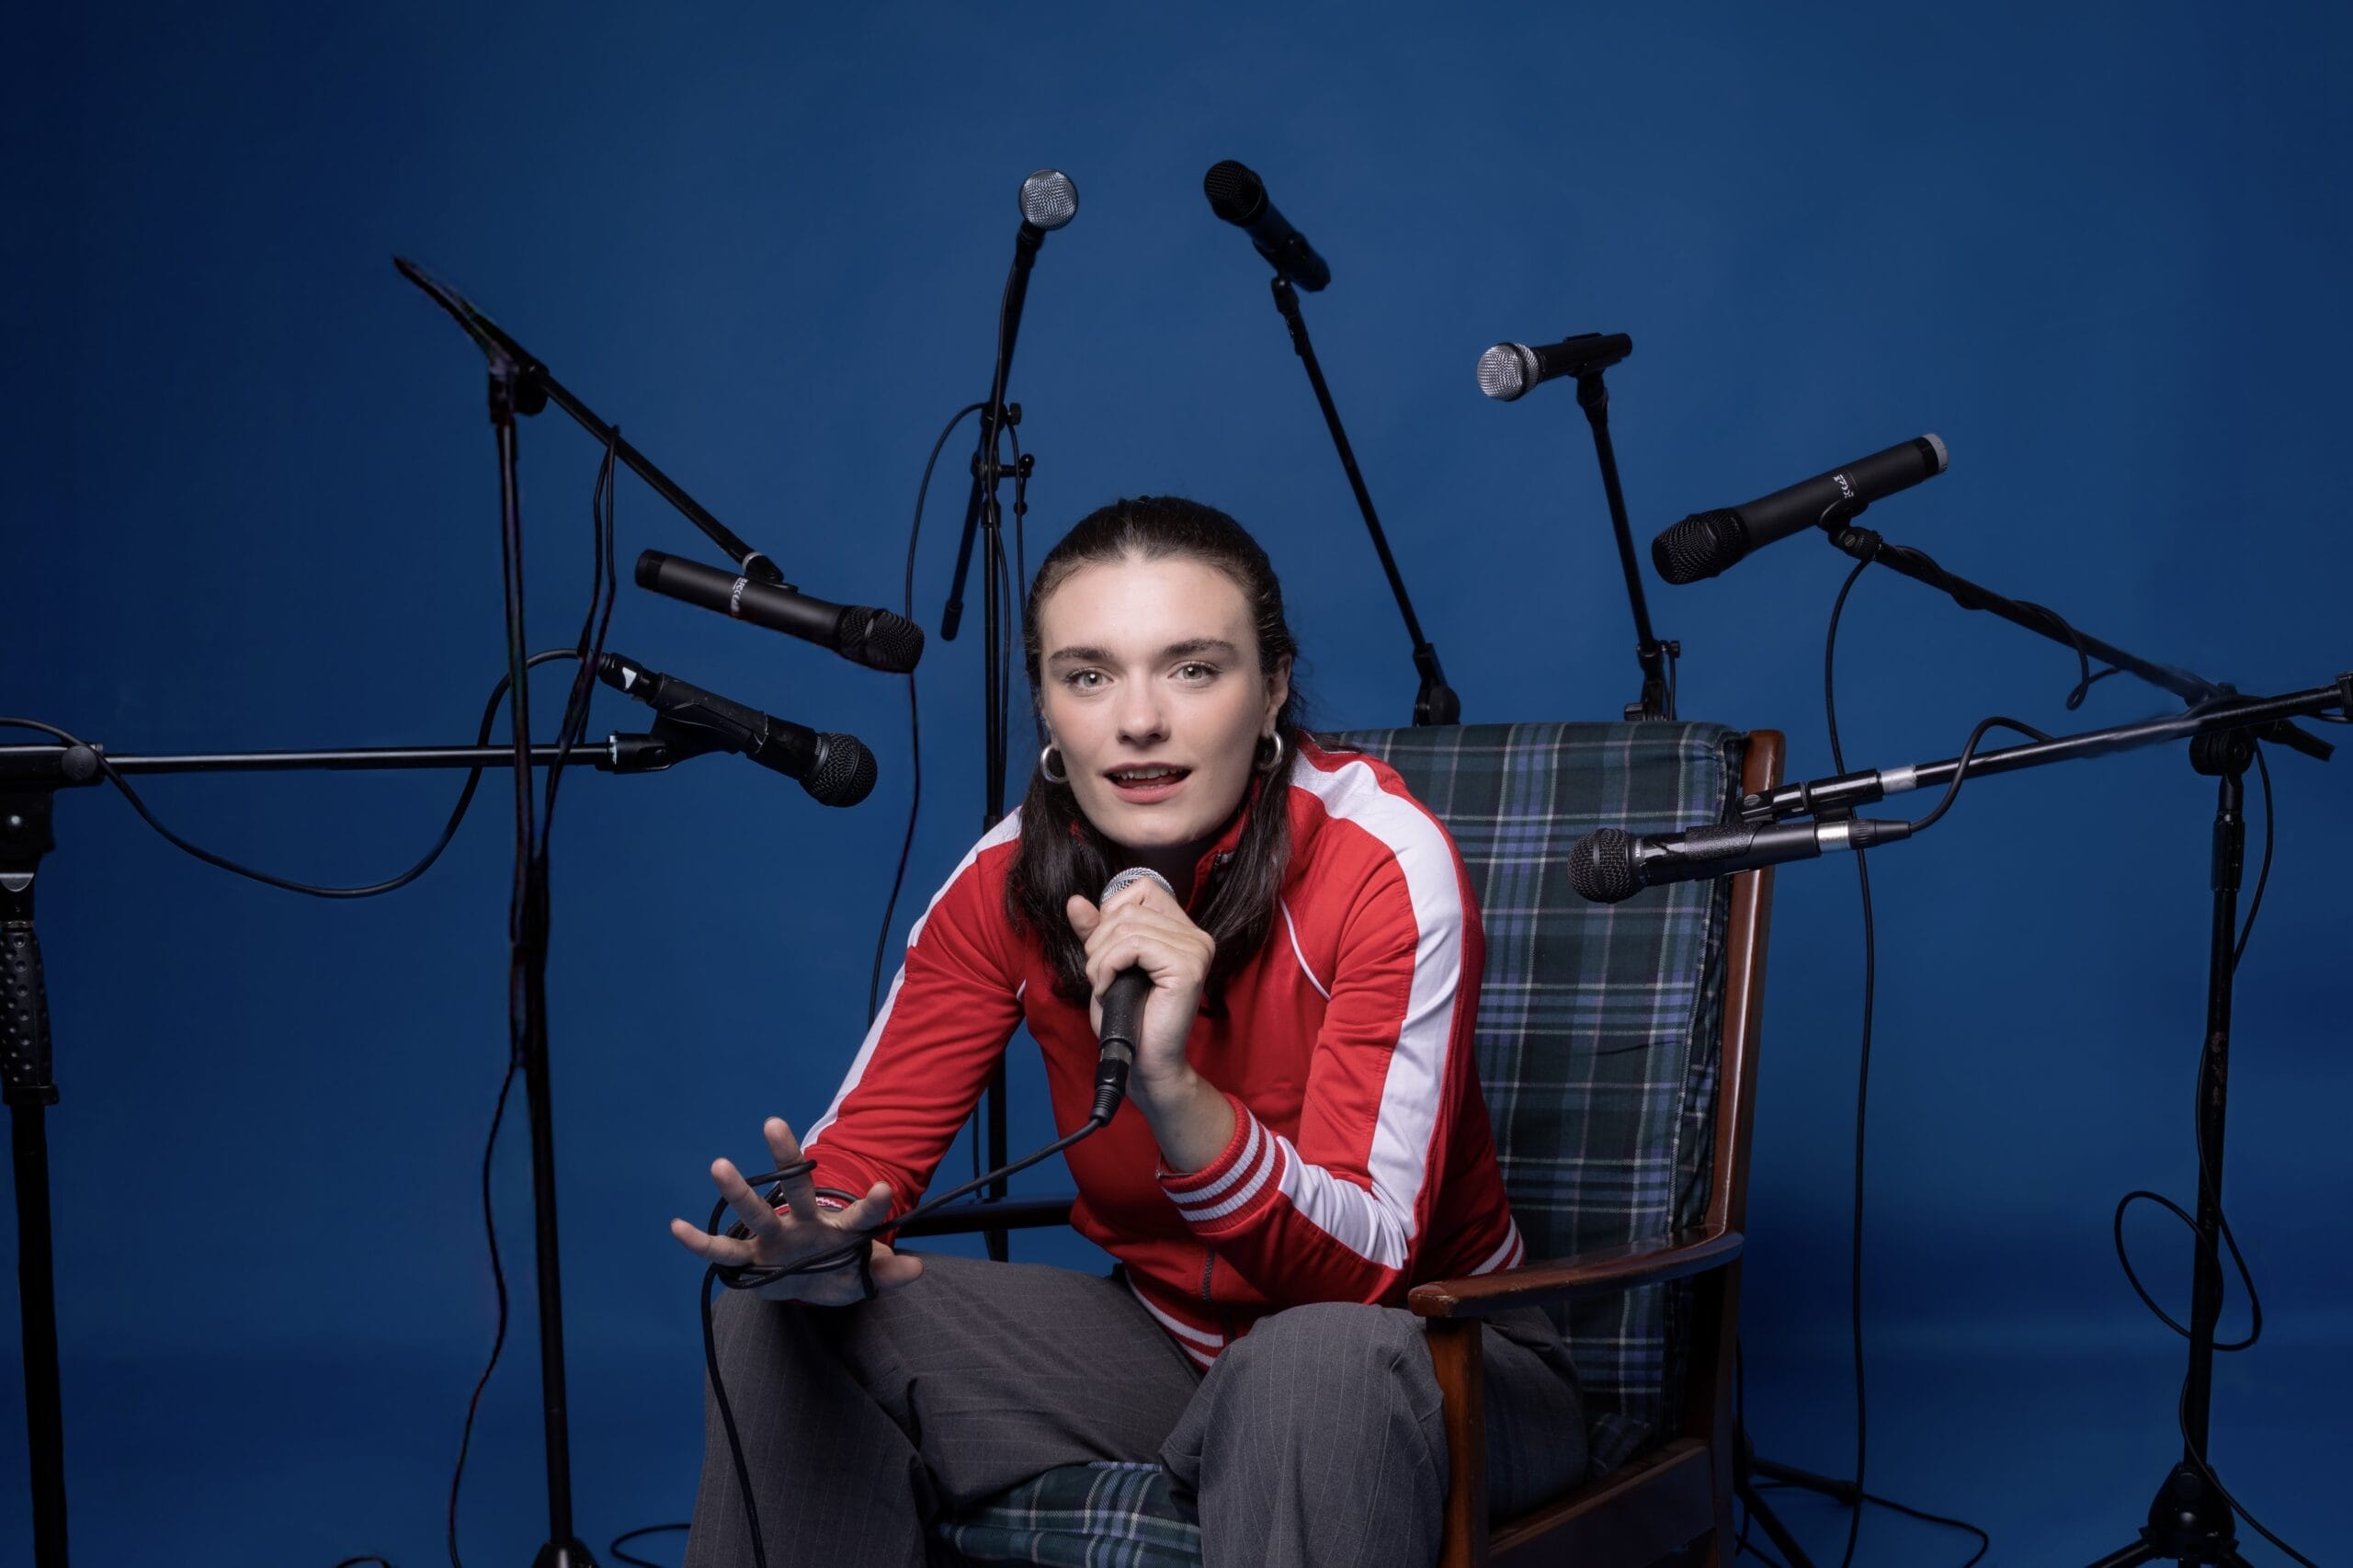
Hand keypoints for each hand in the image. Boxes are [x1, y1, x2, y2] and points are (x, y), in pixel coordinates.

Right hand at [667, 1116, 923, 1304]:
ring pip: (755, 1212)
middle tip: (773, 1122)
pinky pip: (723, 1250)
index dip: (872, 1204)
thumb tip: (917, 1268)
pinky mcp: (752, 1259)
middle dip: (786, 1158)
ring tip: (719, 1164)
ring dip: (738, 1190)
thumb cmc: (839, 1272)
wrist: (809, 1285)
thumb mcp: (866, 1279)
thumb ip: (889, 1273)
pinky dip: (698, 1243)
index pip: (859, 1215)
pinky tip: (675, 1227)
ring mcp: (775, 1238)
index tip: (884, 1190)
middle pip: (797, 1189)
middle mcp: (803, 1224)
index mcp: (838, 1229)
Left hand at [1065, 877, 1213, 1090]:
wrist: (1144, 1062)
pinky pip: (1133, 946)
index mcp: (1182, 930)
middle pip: (1127, 909)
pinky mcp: (1187, 967)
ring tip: (1104, 985)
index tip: (1108, 951)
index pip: (1142, 888)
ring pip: (1126, 928)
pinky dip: (1108, 966)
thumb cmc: (1128, 1018)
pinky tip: (1109, 988)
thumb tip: (1075, 901)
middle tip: (1101, 976)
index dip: (1112, 913)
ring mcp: (1196, 950)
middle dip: (1099, 942)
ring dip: (1100, 959)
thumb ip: (1095, 931)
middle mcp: (1196, 936)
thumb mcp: (1105, 965)